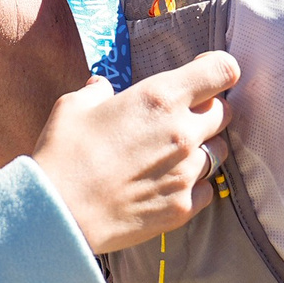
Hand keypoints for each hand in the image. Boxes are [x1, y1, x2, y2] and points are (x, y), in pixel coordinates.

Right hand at [29, 54, 236, 255]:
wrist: (59, 213)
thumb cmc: (63, 155)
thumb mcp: (72, 107)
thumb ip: (97, 92)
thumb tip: (102, 88)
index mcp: (160, 98)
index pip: (222, 70)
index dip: (218, 69)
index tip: (204, 74)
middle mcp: (182, 132)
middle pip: (224, 111)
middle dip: (208, 110)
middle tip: (181, 118)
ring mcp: (187, 172)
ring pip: (219, 151)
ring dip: (202, 149)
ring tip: (171, 156)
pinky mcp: (183, 206)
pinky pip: (207, 189)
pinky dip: (194, 185)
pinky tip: (166, 185)